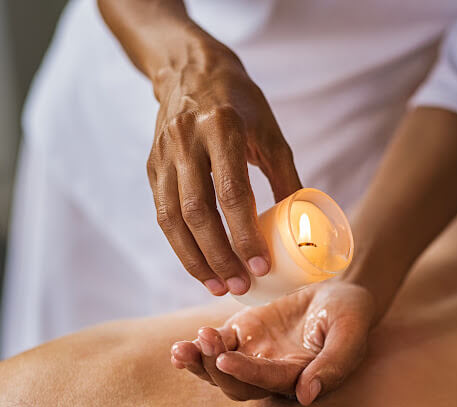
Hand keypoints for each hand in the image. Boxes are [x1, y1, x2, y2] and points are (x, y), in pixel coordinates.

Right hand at [149, 41, 300, 296]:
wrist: (190, 70)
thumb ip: (285, 177)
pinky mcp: (152, 167)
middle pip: (197, 212)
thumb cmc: (240, 103)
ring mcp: (163, 155)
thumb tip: (304, 226)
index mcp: (221, 127)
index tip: (261, 266)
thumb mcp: (270, 132)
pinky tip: (199, 266)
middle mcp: (186, 141)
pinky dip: (180, 245)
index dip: (245, 234)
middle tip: (240, 286)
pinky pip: (162, 214)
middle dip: (219, 256)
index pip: (231, 192)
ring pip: (172, 219)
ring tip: (218, 286)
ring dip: (194, 259)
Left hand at [171, 282, 374, 404]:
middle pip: (238, 385)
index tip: (226, 358)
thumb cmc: (349, 313)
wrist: (337, 291)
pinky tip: (181, 347)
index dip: (247, 373)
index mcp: (300, 377)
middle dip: (216, 368)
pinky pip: (214, 348)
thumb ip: (334, 364)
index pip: (269, 381)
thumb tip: (307, 396)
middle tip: (205, 340)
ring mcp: (254, 356)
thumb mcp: (349, 332)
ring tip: (182, 349)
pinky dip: (196, 350)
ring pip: (220, 372)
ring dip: (200, 364)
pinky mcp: (241, 337)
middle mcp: (273, 374)